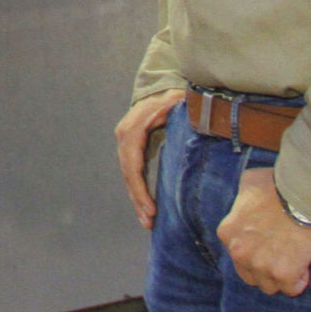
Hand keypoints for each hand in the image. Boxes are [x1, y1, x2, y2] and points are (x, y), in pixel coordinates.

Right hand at [115, 89, 184, 229]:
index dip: (140, 188)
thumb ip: (180, 111)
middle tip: (149, 222)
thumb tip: (186, 121)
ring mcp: (126, 144)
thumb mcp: (176, 101)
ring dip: (137, 200)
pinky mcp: (132, 150)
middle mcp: (124, 137)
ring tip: (147, 222)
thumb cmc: (170, 96)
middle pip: (128, 174)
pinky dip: (138, 192)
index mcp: (133, 129)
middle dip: (138, 199)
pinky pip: (133, 174)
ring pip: (128, 177)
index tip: (152, 208)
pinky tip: (146, 209)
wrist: (160, 89)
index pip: (132, 164)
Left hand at [216, 167, 310, 295]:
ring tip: (293, 261)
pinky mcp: (283, 274)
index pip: (238, 255)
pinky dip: (299, 281)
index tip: (270, 244)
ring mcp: (260, 265)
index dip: (256, 251)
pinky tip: (304, 268)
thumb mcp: (249, 183)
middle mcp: (238, 252)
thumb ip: (243, 197)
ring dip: (281, 277)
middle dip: (265, 269)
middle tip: (282, 256)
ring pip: (269, 286)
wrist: (301, 194)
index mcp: (227, 233)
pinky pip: (291, 289)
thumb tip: (247, 199)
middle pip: (250, 275)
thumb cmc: (277, 185)